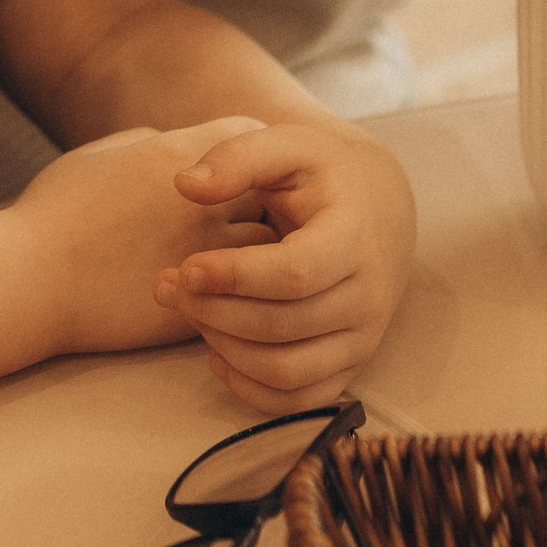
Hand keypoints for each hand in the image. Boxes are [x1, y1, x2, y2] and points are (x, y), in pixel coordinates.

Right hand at [10, 119, 272, 359]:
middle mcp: (204, 204)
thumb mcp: (97, 155)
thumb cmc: (54, 212)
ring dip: (264, 251)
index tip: (240, 164)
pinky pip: (250, 297)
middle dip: (268, 196)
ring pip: (272, 251)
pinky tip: (228, 292)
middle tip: (254, 208)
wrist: (30, 283)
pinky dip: (247, 293)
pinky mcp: (203, 306)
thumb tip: (172, 146)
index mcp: (178, 156)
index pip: (251, 134)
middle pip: (274, 190)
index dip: (249, 148)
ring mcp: (207, 258)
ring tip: (248, 256)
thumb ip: (146, 143)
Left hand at [155, 120, 417, 409]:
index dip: (234, 277)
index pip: (295, 274)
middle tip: (166, 286)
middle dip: (214, 311)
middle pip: (282, 326)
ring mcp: (363, 338)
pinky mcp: (351, 366)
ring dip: (225, 348)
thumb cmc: (322, 174)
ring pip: (287, 370)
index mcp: (354, 237)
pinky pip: (299, 400)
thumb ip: (237, 157)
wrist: (380, 209)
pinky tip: (216, 352)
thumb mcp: (288, 146)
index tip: (185, 267)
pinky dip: (251, 388)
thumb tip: (184, 184)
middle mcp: (368, 296)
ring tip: (189, 313)